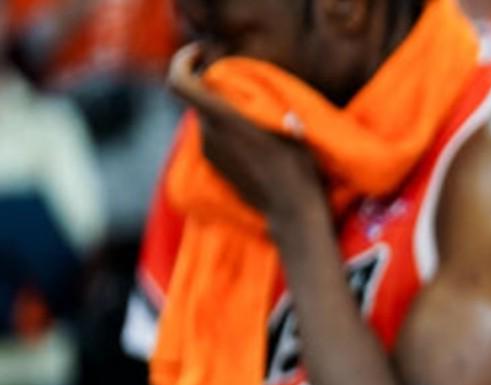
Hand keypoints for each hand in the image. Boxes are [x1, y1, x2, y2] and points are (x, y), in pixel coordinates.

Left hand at [167, 44, 325, 225]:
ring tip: (257, 115)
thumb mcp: (286, 124)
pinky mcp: (216, 166)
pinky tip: (256, 139)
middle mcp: (208, 134)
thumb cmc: (296, 167)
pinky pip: (215, 136)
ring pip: (208, 117)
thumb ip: (256, 102)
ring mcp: (210, 152)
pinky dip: (229, 129)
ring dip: (225, 110)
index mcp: (222, 119)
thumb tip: (241, 85)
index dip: (183, 61)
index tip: (203, 54)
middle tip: (245, 84)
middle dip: (215, 87)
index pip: (179, 82)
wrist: (291, 210)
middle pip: (199, 97)